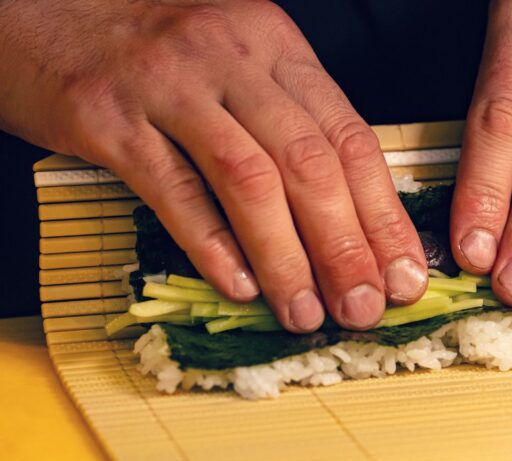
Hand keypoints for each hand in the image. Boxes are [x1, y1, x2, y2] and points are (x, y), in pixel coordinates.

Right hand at [0, 0, 427, 331]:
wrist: (40, 4)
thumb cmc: (151, 46)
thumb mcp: (237, 63)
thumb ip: (289, 123)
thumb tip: (347, 219)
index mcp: (276, 46)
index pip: (352, 139)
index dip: (384, 216)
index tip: (405, 273)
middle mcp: (231, 58)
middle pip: (310, 164)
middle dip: (347, 247)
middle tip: (365, 308)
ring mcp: (168, 86)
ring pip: (249, 180)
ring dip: (286, 258)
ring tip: (305, 313)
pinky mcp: (108, 117)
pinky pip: (173, 190)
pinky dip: (212, 245)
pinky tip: (240, 286)